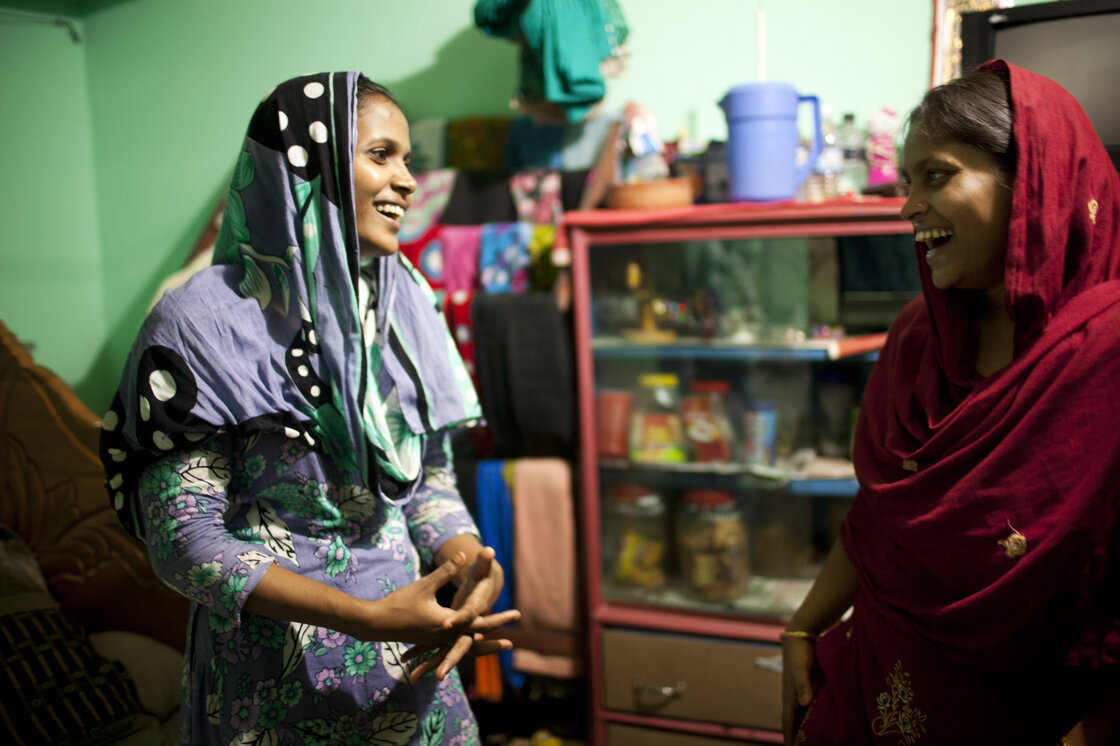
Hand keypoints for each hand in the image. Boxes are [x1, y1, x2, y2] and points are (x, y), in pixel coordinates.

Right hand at [356, 551, 518, 681]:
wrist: (376, 623)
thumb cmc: (399, 603)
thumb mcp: (425, 585)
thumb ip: (446, 571)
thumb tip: (463, 555)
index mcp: (448, 624)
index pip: (479, 621)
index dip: (499, 617)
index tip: (516, 614)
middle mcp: (446, 636)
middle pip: (478, 635)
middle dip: (497, 631)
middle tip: (515, 628)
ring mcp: (438, 641)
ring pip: (467, 645)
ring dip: (485, 643)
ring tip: (502, 644)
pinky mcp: (431, 640)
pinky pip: (454, 646)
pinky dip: (467, 645)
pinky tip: (472, 641)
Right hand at [781, 637, 815, 743]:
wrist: (801, 635)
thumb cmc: (800, 652)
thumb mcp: (801, 669)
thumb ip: (803, 685)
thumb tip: (804, 703)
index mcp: (789, 696)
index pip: (788, 722)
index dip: (790, 737)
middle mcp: (793, 697)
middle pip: (794, 721)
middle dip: (796, 736)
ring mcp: (801, 692)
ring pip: (802, 715)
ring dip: (804, 727)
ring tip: (811, 740)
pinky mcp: (809, 686)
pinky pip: (809, 706)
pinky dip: (812, 716)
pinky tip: (820, 720)